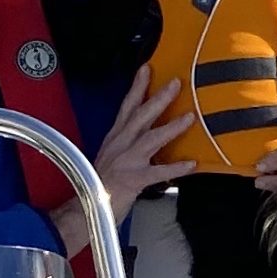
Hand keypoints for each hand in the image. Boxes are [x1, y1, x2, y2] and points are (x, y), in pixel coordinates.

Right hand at [50, 65, 195, 257]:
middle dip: (158, 98)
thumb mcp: (111, 157)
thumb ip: (128, 144)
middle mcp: (120, 145)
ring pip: (151, 138)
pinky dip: (175, 168)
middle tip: (175, 84)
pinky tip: (191, 164)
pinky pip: (158, 172)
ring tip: (190, 118)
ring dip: (171, 127)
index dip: (137, 87)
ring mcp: (126, 161)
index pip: (127, 107)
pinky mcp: (133, 179)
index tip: (147, 69)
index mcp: (115, 138)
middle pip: (140, 116)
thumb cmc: (97, 184)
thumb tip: (146, 134)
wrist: (85, 208)